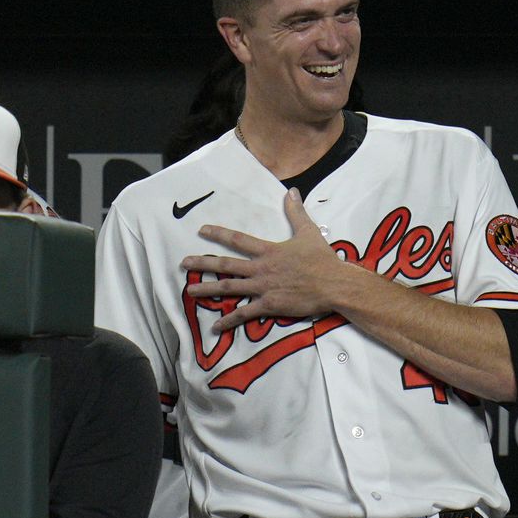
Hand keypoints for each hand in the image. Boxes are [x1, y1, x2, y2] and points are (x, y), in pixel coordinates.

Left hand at [182, 188, 345, 331]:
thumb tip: (292, 191)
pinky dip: (229, 320)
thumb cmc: (322, 259)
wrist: (334, 284)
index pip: (238, 240)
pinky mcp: (269, 305)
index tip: (202, 231)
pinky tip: (215, 326)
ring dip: (207, 290)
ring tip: (190, 291)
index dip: (218, 234)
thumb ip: (296, 212)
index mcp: (268, 251)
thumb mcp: (309, 232)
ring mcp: (263, 288)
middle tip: (184, 264)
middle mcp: (261, 268)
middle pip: (225, 265)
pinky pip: (244, 314)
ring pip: (229, 288)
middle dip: (203, 264)